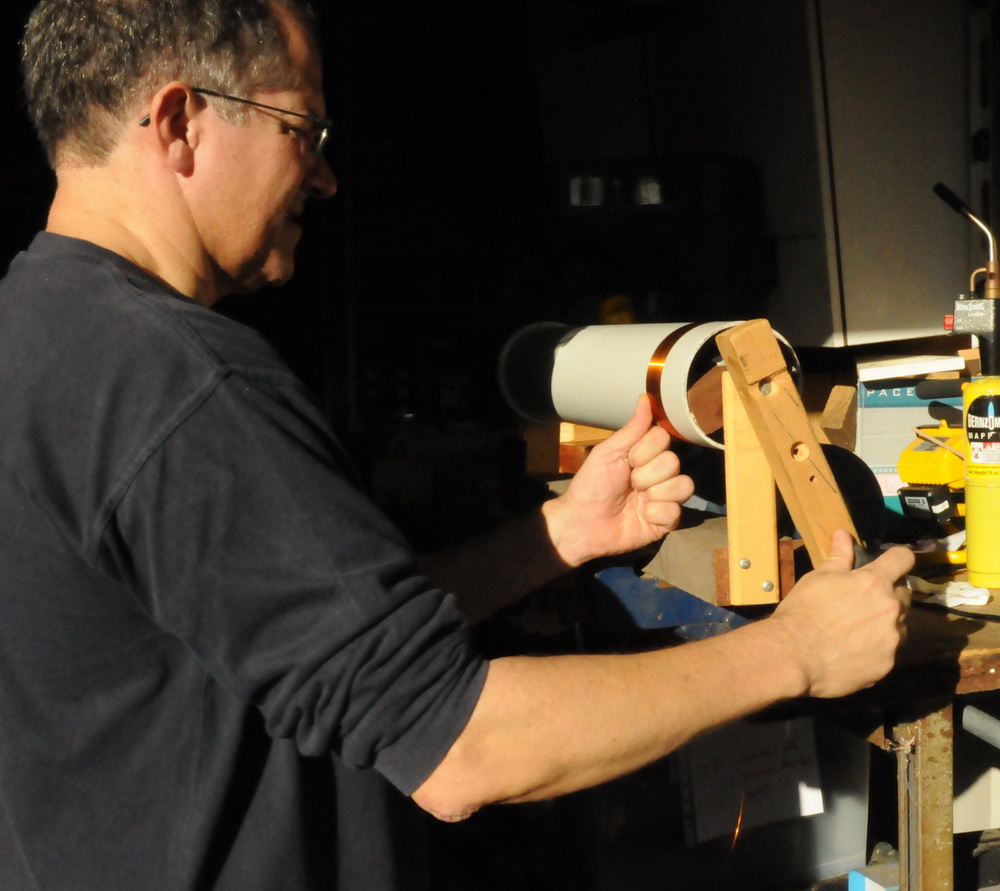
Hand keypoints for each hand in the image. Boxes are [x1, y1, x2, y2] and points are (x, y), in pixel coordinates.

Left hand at [542, 395, 694, 566]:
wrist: (582, 522)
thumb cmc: (591, 485)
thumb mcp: (608, 453)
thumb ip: (632, 429)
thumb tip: (645, 397)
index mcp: (646, 455)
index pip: (663, 439)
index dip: (645, 451)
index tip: (628, 461)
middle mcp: (659, 474)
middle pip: (674, 462)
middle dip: (646, 475)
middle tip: (628, 484)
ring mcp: (665, 497)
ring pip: (683, 486)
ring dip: (655, 494)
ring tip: (637, 501)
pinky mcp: (666, 521)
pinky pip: (676, 512)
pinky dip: (655, 514)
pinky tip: (640, 517)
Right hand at [769, 529, 913, 697]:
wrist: (794, 655)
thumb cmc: (803, 611)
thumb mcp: (817, 578)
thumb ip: (838, 557)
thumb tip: (843, 533)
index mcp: (875, 582)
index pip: (903, 559)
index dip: (897, 558)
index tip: (890, 562)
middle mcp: (891, 608)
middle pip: (904, 594)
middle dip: (888, 594)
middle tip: (863, 602)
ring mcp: (892, 638)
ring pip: (899, 625)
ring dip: (886, 623)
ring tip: (857, 630)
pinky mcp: (887, 664)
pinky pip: (888, 651)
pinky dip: (876, 649)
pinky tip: (853, 651)